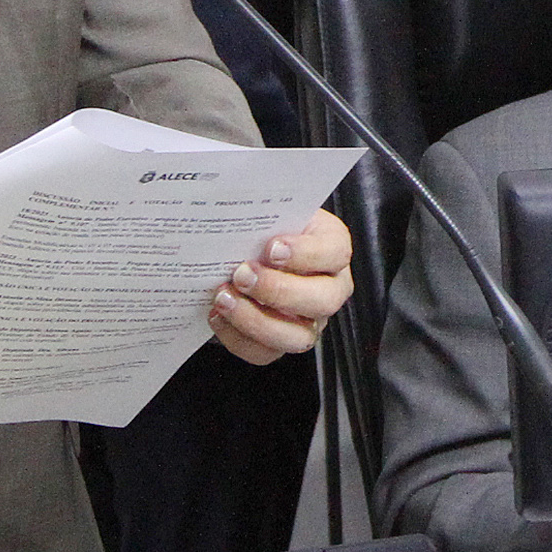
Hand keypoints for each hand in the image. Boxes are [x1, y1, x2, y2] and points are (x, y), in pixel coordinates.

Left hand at [209, 208, 354, 364]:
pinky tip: (217, 315)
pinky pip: (266, 352)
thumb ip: (262, 210)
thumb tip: (235, 198)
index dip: (306, 253)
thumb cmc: (262, 227)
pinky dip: (238, 338)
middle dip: (279, 291)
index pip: (335, 252)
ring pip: (299, 336)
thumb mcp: (268, 211)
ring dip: (257, 321)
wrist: (245, 249)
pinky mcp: (283, 339)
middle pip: (323, 300)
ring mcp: (309, 319)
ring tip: (224, 299)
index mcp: (332, 247)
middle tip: (242, 274)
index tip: (272, 247)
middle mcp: (330, 287)